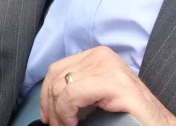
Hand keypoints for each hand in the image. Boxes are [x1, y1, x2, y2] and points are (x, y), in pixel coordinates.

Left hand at [40, 47, 175, 125]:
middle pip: (56, 77)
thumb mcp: (96, 96)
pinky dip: (66, 112)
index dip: (46, 94)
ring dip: (58, 113)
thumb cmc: (129, 115)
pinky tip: (73, 123)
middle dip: (50, 105)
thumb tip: (48, 103)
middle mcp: (102, 56)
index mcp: (96, 56)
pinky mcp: (113, 83)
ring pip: (61, 87)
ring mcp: (108, 67)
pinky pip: (72, 95)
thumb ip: (77, 90)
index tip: (48, 116)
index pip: (57, 69)